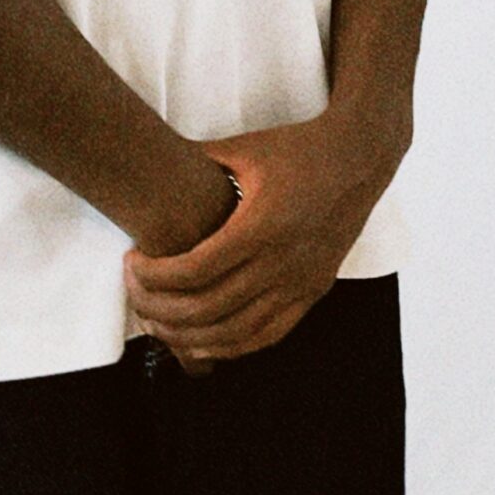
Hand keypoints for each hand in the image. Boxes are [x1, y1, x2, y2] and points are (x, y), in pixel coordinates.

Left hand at [122, 108, 391, 366]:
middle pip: (206, 308)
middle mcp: (284, 260)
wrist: (361, 157)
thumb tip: (146, 163)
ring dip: (186, 336)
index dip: (153, 276)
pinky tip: (199, 339)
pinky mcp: (314, 291)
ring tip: (156, 321)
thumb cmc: (298, 148)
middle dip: (158, 308)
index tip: (132, 262)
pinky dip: (228, 346)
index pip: (193, 271)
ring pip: (233, 332)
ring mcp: (302, 281)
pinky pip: (266, 336)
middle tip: (134, 293)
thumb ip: (195, 160)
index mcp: (262, 223)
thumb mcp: (244, 148)